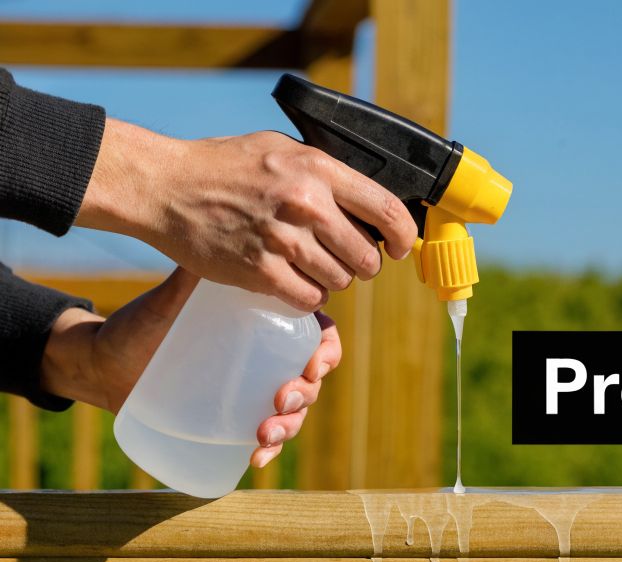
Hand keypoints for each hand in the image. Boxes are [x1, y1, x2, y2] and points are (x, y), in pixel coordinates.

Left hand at [40, 268, 342, 468]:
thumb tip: (216, 234)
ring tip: (264, 432)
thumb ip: (197, 273)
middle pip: (311, 379)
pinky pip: (266, 440)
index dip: (326, 353)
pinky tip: (257, 459)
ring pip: (295, 413)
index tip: (312, 365)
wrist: (106, 363)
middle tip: (281, 399)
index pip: (318, 336)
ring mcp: (255, 392)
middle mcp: (269, 359)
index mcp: (269, 325)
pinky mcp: (236, 420)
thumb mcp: (172, 298)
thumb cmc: (145, 323)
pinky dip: (269, 451)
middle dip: (306, 394)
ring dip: (290, 427)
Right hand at [75, 119, 418, 312]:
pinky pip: (309, 298)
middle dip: (363, 264)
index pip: (387, 210)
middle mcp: (306, 204)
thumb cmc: (223, 166)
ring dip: (333, 280)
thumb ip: (326, 172)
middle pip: (367, 257)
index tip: (399, 247)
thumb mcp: (282, 148)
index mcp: (318, 169)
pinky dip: (308, 296)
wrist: (165, 187)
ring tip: (311, 265)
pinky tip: (295, 281)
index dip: (403, 236)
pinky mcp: (261, 272)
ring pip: (341, 281)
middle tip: (346, 259)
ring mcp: (283, 240)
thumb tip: (369, 201)